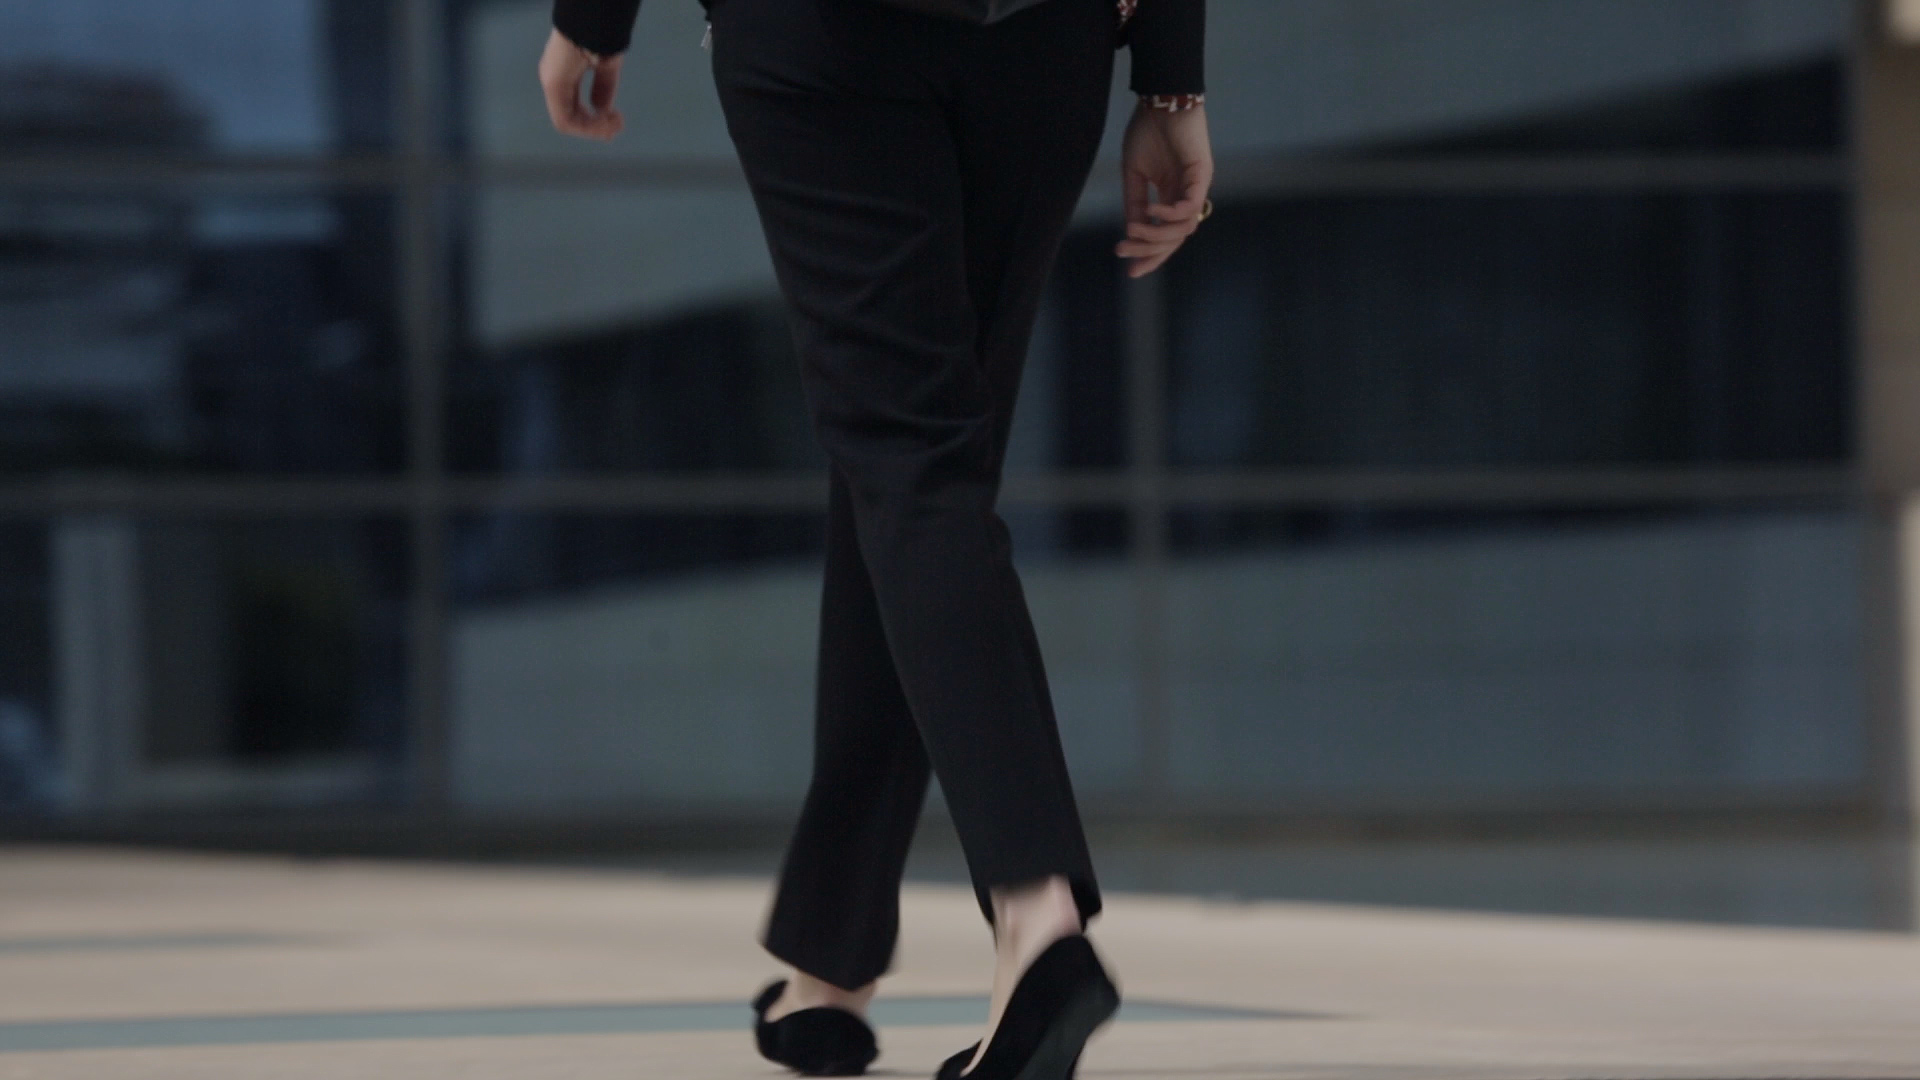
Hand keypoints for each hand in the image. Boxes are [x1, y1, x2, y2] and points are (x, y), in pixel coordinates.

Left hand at [538, 28, 624, 139]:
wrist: (594, 20)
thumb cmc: (601, 36)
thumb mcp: (605, 66)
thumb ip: (603, 88)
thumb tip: (601, 109)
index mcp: (564, 73)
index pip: (574, 107)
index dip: (594, 119)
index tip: (616, 118)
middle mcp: (554, 79)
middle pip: (570, 117)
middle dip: (595, 128)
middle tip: (618, 126)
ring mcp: (551, 82)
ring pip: (567, 122)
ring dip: (593, 129)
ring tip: (614, 124)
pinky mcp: (553, 85)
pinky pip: (565, 119)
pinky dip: (587, 127)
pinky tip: (605, 120)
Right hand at [1117, 101, 1212, 276]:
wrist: (1161, 99)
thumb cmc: (1148, 131)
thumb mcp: (1134, 173)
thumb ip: (1135, 203)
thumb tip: (1131, 233)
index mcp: (1171, 196)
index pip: (1165, 236)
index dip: (1149, 255)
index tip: (1128, 269)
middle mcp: (1187, 196)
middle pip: (1173, 239)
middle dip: (1148, 251)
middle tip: (1123, 254)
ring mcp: (1196, 187)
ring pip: (1182, 229)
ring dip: (1156, 235)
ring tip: (1132, 231)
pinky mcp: (1201, 174)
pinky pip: (1190, 206)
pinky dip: (1170, 214)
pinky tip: (1151, 210)